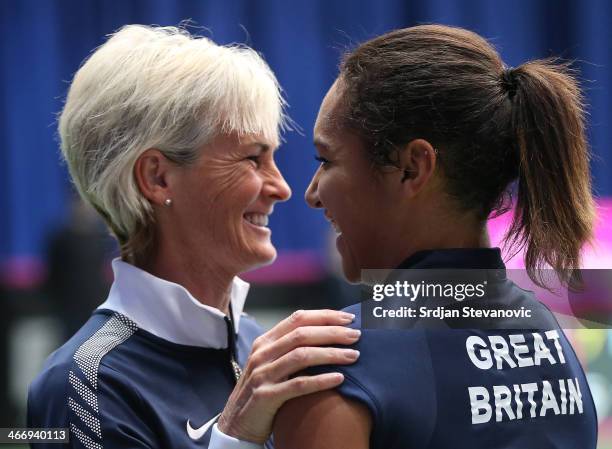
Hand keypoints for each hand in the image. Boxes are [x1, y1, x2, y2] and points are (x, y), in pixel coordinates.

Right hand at [217, 309, 360, 443]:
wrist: (236, 424)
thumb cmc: (262, 391)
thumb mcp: (272, 363)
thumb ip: (291, 348)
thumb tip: (327, 334)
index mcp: (265, 341)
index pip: (297, 318)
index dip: (325, 315)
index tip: (349, 318)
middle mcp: (262, 354)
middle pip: (302, 334)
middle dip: (332, 332)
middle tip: (357, 335)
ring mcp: (262, 374)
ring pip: (302, 356)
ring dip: (331, 354)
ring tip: (354, 356)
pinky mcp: (266, 396)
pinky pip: (298, 385)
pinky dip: (321, 380)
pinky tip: (340, 379)